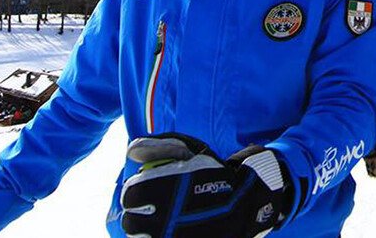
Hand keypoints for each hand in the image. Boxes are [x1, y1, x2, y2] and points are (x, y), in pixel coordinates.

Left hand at [120, 134, 290, 237]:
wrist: (245, 207)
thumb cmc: (217, 175)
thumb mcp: (192, 151)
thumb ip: (160, 146)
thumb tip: (131, 152)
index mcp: (160, 189)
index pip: (130, 196)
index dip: (134, 194)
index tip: (144, 193)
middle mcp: (161, 217)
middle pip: (131, 222)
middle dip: (137, 216)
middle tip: (150, 211)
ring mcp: (169, 235)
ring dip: (146, 231)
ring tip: (162, 223)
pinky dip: (160, 237)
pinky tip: (172, 230)